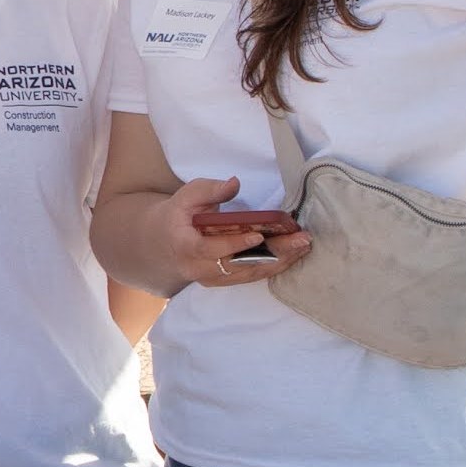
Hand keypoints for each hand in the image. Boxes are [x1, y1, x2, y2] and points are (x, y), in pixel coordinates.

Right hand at [166, 179, 310, 288]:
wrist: (162, 242)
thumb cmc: (178, 215)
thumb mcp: (187, 196)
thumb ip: (210, 189)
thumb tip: (234, 184)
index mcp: (185, 246)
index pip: (211, 249)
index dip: (235, 244)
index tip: (258, 236)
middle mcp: (198, 269)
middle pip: (239, 265)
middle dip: (273, 254)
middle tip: (300, 240)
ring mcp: (211, 279)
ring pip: (248, 274)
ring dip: (279, 262)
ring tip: (303, 246)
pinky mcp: (223, 281)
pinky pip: (250, 276)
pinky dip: (273, 266)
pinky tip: (292, 255)